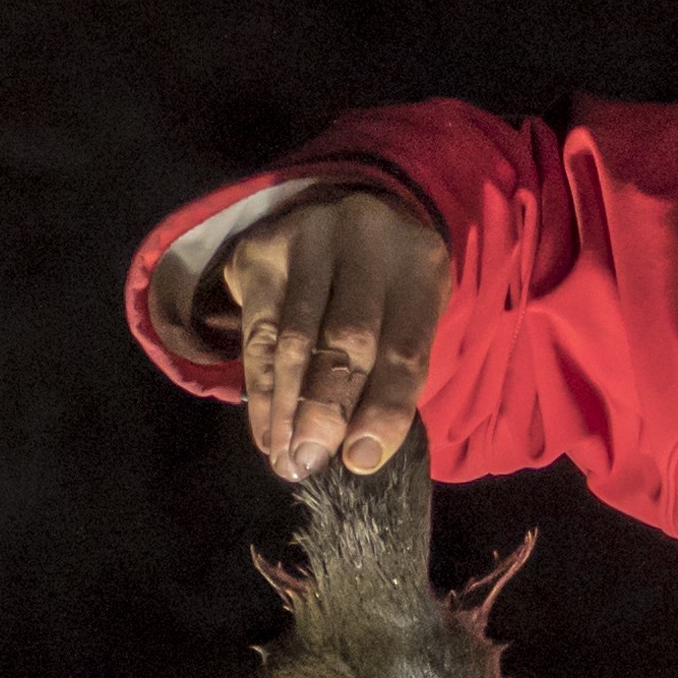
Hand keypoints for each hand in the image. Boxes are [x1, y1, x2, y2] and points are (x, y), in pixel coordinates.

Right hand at [186, 184, 446, 480]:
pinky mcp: (262, 251)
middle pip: (348, 337)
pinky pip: (257, 333)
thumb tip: (358, 454)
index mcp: (420, 262)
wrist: (333, 215)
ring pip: (295, 338)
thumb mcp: (406, 316)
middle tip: (311, 462)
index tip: (360, 461)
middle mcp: (367, 239)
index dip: (385, 408)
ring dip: (286, 407)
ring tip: (284, 458)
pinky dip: (260, 389)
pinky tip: (265, 431)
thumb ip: (391, 376)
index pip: (406, 346)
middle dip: (327, 409)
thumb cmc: (383, 286)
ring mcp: (310, 238)